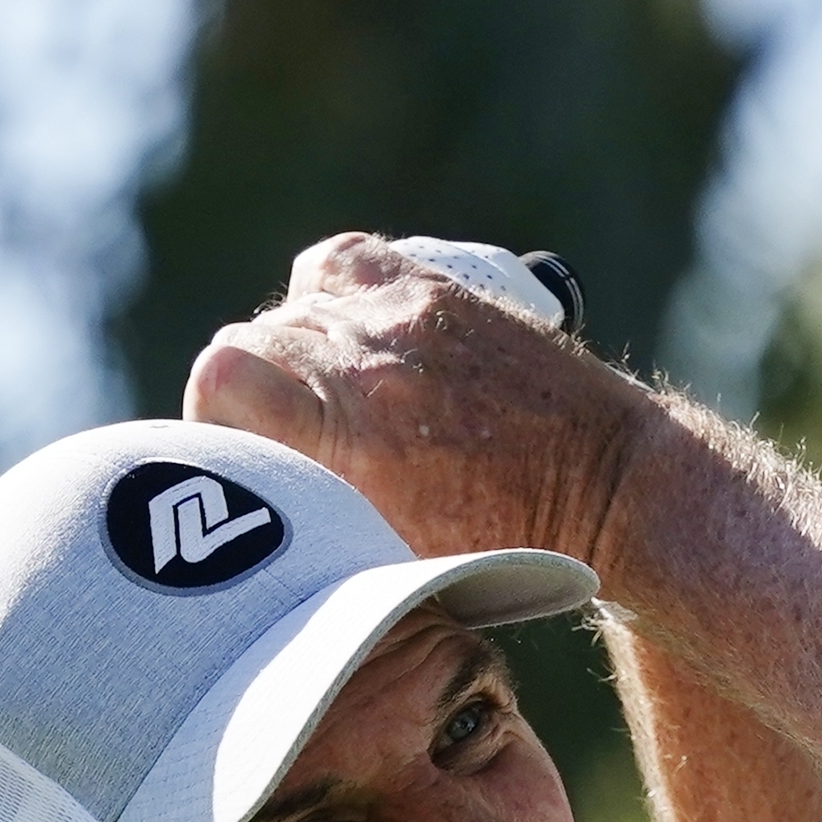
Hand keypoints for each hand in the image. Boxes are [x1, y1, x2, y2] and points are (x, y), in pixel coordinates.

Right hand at [181, 233, 651, 565]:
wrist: (609, 484)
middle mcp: (368, 353)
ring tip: (330, 402)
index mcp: (350, 427)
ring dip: (294, 352)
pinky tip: (349, 342)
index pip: (221, 376)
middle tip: (289, 446)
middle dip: (251, 396)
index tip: (238, 458)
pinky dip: (330, 297)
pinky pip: (344, 264)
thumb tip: (249, 526)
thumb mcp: (389, 556)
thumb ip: (311, 525)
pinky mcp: (435, 288)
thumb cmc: (503, 544)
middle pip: (249, 343)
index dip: (212, 419)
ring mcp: (403, 309)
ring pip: (294, 305)